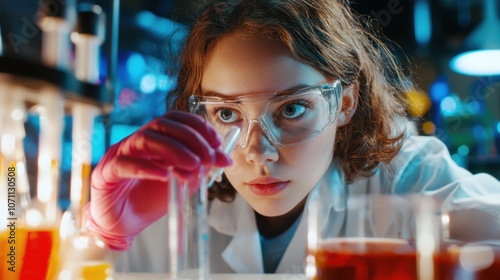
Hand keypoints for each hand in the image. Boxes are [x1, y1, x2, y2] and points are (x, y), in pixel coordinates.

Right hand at [83, 110, 230, 249]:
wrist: (123, 226)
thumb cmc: (149, 201)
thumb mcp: (181, 183)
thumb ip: (198, 169)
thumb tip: (221, 158)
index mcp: (154, 140)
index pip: (175, 119)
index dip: (197, 126)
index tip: (217, 142)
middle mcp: (135, 141)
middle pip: (162, 124)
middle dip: (190, 138)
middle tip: (209, 156)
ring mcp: (118, 154)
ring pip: (145, 139)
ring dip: (174, 149)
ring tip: (193, 165)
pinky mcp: (106, 173)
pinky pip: (124, 164)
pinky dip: (147, 168)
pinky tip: (165, 176)